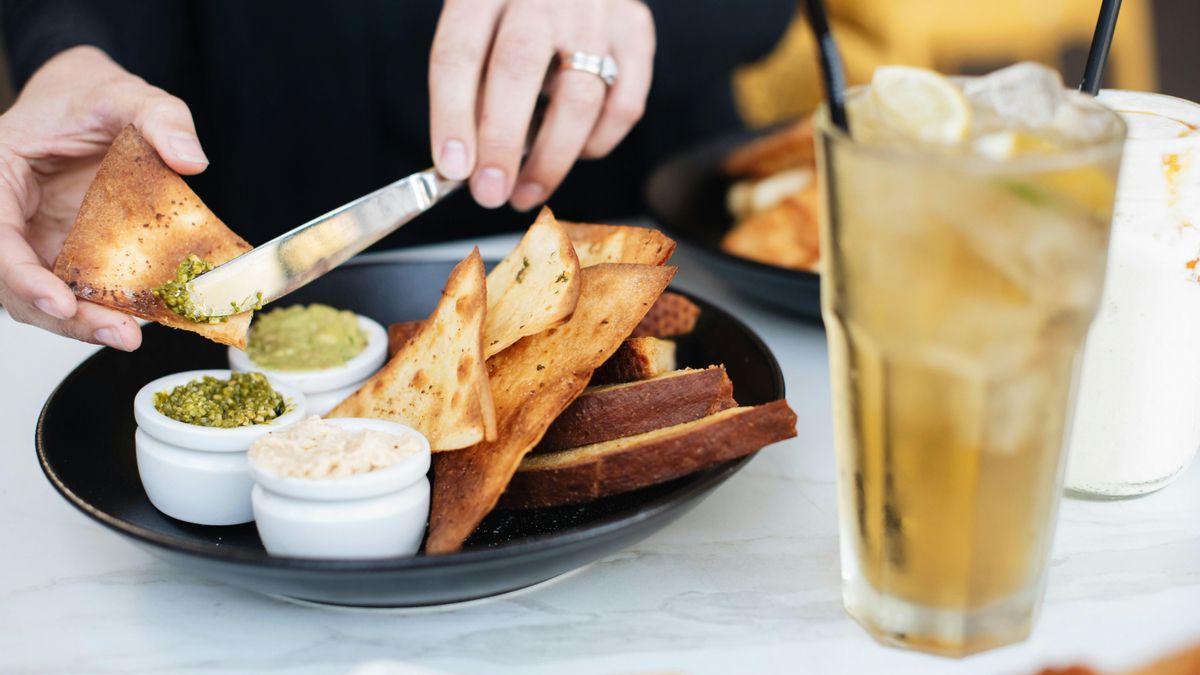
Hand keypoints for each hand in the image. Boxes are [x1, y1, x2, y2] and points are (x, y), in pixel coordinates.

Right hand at [0, 46, 208, 349]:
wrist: (96, 107)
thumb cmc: (95, 100)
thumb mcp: (131, 96)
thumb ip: (161, 118)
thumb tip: (192, 159)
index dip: (22, 277)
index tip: (60, 302)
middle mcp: (9, 215)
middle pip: (15, 283)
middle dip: (64, 318)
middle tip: (120, 334)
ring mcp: (36, 241)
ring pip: (43, 297)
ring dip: (83, 324)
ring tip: (130, 336)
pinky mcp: (66, 256)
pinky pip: (76, 291)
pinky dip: (103, 309)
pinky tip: (142, 319)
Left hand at [429, 0, 654, 210]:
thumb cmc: (516, 19)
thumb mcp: (481, 35)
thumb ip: (471, 89)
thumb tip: (466, 165)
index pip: (460, 52)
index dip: (452, 114)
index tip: (453, 168)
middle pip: (518, 69)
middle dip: (502, 142)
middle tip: (490, 193)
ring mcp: (596, 11)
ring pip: (579, 97)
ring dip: (551, 159)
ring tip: (526, 193)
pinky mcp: (636, 31)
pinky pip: (624, 105)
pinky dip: (596, 143)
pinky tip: (574, 152)